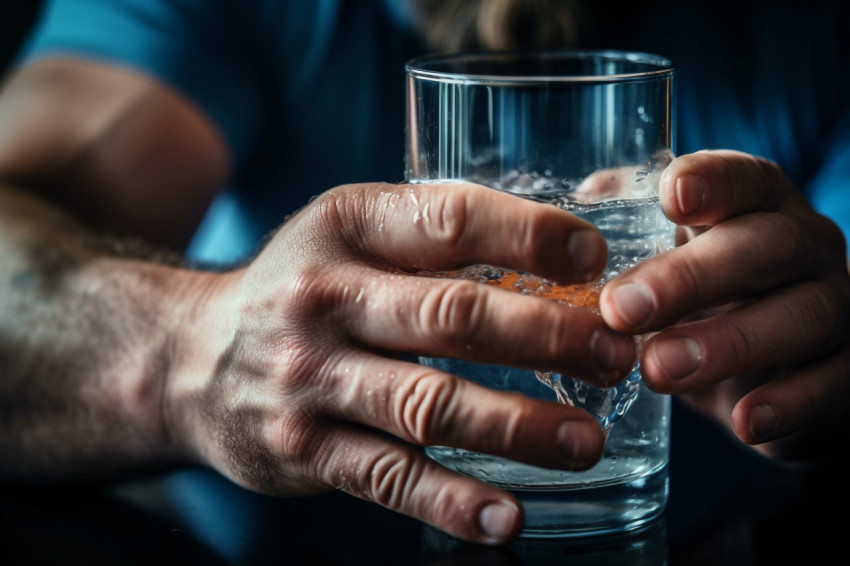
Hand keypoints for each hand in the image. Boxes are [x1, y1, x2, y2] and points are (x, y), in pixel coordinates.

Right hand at [167, 182, 637, 542]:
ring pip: (431, 404)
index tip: (594, 261)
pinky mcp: (304, 448)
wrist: (190, 356)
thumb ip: (430, 238)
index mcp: (345, 226)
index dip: (531, 236)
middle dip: (547, 338)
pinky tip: (505, 515)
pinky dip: (452, 501)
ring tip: (586, 439)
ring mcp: (311, 378)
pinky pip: (389, 479)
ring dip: (519, 427)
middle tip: (613, 357)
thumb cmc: (299, 286)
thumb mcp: (348, 235)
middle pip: (453, 315)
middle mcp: (324, 298)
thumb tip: (556, 256)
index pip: (450, 219)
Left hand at [600, 150, 849, 461]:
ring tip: (658, 369)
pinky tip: (745, 421)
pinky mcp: (847, 372)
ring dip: (729, 343)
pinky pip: (832, 385)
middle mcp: (807, 246)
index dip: (714, 182)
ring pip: (805, 315)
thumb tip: (592, 189)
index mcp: (759, 206)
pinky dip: (790, 404)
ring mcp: (836, 307)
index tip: (670, 196)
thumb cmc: (705, 298)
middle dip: (692, 277)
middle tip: (621, 310)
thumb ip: (631, 222)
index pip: (746, 179)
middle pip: (769, 246)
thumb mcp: (668, 256)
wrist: (765, 378)